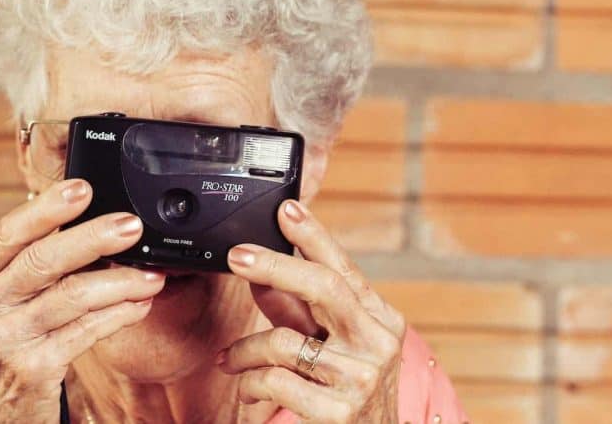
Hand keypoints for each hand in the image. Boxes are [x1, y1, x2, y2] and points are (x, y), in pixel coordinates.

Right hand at [0, 179, 164, 422]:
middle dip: (93, 237)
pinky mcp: (32, 370)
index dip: (46, 208)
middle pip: (42, 259)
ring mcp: (4, 341)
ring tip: (151, 274)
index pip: (7, 234)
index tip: (82, 187)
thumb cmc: (1, 361)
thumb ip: (27, 275)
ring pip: (72, 296)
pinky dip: (118, 315)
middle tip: (132, 225)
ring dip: (120, 282)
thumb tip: (84, 229)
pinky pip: (85, 332)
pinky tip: (139, 305)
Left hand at [218, 200, 405, 423]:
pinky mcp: (339, 411)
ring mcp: (362, 379)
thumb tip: (261, 274)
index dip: (314, 236)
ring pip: (284, 341)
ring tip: (230, 361)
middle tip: (237, 256)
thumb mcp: (329, 348)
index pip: (344, 269)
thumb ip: (298, 312)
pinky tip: (247, 389)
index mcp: (381, 321)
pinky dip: (249, 383)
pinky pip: (274, 380)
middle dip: (276, 265)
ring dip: (244, 350)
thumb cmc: (344, 397)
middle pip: (324, 287)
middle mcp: (379, 345)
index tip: (287, 209)